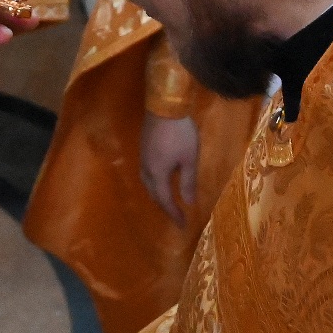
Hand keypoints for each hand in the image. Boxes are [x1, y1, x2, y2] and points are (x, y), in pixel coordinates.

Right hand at [140, 111, 199, 227]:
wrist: (164, 107)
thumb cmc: (180, 134)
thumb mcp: (189, 159)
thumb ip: (188, 182)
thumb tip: (189, 202)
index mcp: (158, 174)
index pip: (165, 200)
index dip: (174, 213)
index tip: (183, 225)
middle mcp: (147, 168)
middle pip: (153, 193)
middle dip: (164, 206)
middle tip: (176, 215)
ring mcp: (143, 157)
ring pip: (148, 183)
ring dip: (157, 194)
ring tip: (168, 200)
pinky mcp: (144, 148)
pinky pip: (147, 173)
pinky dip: (154, 183)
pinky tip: (161, 179)